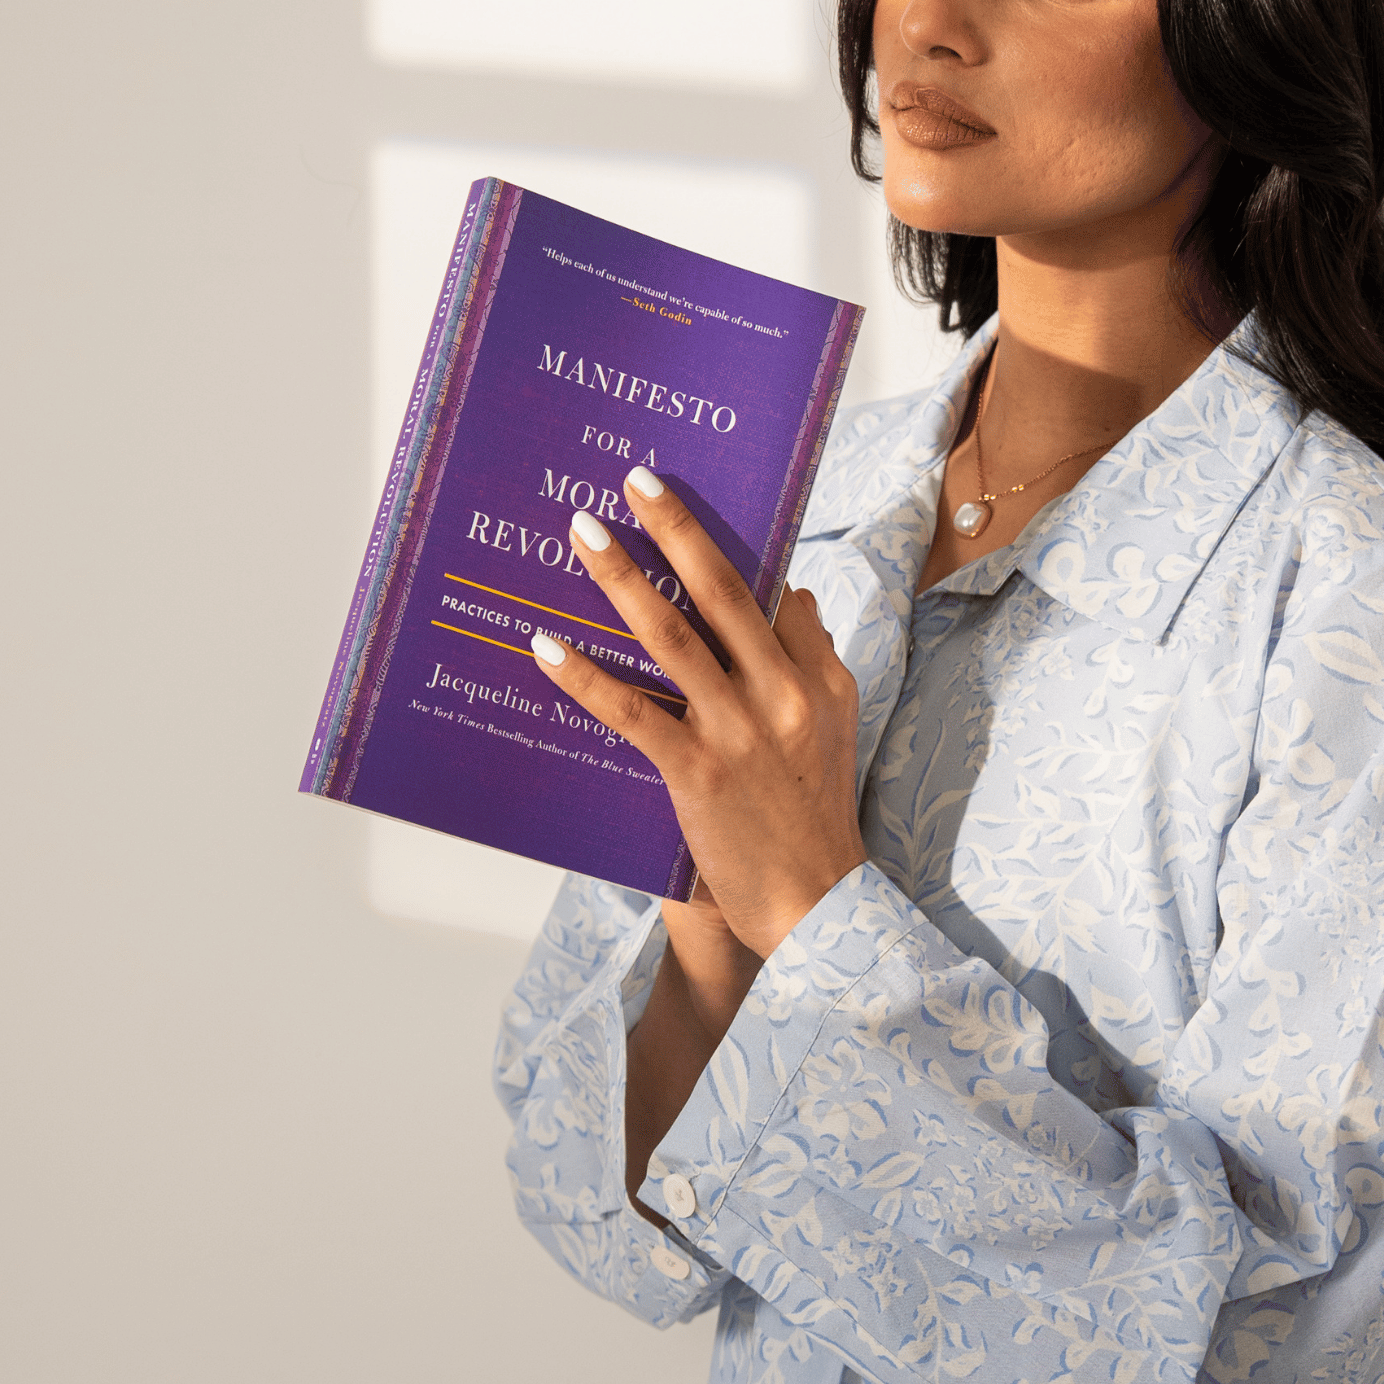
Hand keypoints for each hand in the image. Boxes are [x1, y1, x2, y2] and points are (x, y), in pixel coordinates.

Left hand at [529, 469, 865, 959]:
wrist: (817, 904)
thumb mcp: (836, 725)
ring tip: (583, 535)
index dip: (725, 542)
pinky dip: (586, 674)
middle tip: (635, 479)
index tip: (679, 499)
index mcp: (813, 678)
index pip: (770, 593)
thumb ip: (814, 656)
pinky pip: (632, 711)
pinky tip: (547, 644)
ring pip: (672, 637)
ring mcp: (737, 731)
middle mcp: (780, 693)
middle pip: (722, 592)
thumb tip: (794, 593)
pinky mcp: (696, 773)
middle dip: (677, 529)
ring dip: (622, 579)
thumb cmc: (816, 816)